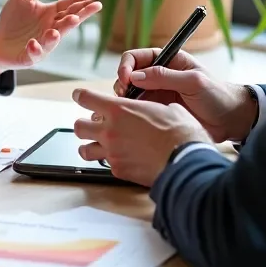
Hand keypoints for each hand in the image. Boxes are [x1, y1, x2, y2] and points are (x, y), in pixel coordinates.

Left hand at [0, 0, 101, 78]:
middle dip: (83, 13)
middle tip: (96, 6)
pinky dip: (35, 48)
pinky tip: (32, 42)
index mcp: (52, 12)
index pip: (72, 3)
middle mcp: (52, 27)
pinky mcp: (30, 55)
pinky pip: (35, 53)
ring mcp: (43, 43)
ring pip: (55, 38)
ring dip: (62, 30)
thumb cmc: (14, 17)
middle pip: (70, 19)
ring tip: (71, 21)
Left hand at [72, 87, 212, 187]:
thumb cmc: (181, 133)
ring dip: (90, 146)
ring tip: (100, 145)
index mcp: (119, 110)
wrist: (186, 162)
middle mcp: (110, 131)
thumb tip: (151, 109)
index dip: (81, 95)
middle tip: (93, 124)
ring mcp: (112, 153)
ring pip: (84, 150)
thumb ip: (148, 107)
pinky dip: (111, 162)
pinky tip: (123, 160)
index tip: (79, 95)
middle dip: (84, 124)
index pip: (87, 98)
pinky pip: (106, 165)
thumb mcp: (167, 108)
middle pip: (79, 126)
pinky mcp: (119, 171)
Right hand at [115, 48, 257, 142]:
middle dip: (122, 83)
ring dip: (125, 99)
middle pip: (129, 75)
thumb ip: (165, 77)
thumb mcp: (194, 82)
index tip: (126, 78)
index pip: (137, 57)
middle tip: (123, 96)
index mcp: (169, 61)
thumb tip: (136, 76)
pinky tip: (131, 118)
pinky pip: (139, 109)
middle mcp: (159, 76)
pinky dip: (131, 112)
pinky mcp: (158, 111)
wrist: (231, 120)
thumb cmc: (218, 95)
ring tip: (126, 108)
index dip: (127, 66)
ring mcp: (157, 94)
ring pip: (131, 93)